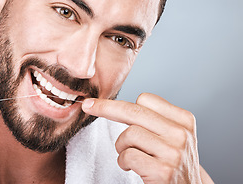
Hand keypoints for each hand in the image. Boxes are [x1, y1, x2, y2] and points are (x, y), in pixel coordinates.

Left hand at [82, 93, 211, 183]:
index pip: (146, 99)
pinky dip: (123, 161)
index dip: (124, 104)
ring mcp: (173, 153)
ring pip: (129, 134)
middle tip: (87, 106)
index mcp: (184, 120)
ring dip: (121, 146)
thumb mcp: (171, 136)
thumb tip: (113, 104)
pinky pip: (128, 155)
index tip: (105, 105)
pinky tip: (131, 167)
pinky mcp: (163, 171)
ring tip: (130, 155)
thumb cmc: (171, 162)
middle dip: (105, 108)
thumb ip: (151, 120)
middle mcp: (181, 134)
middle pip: (133, 111)